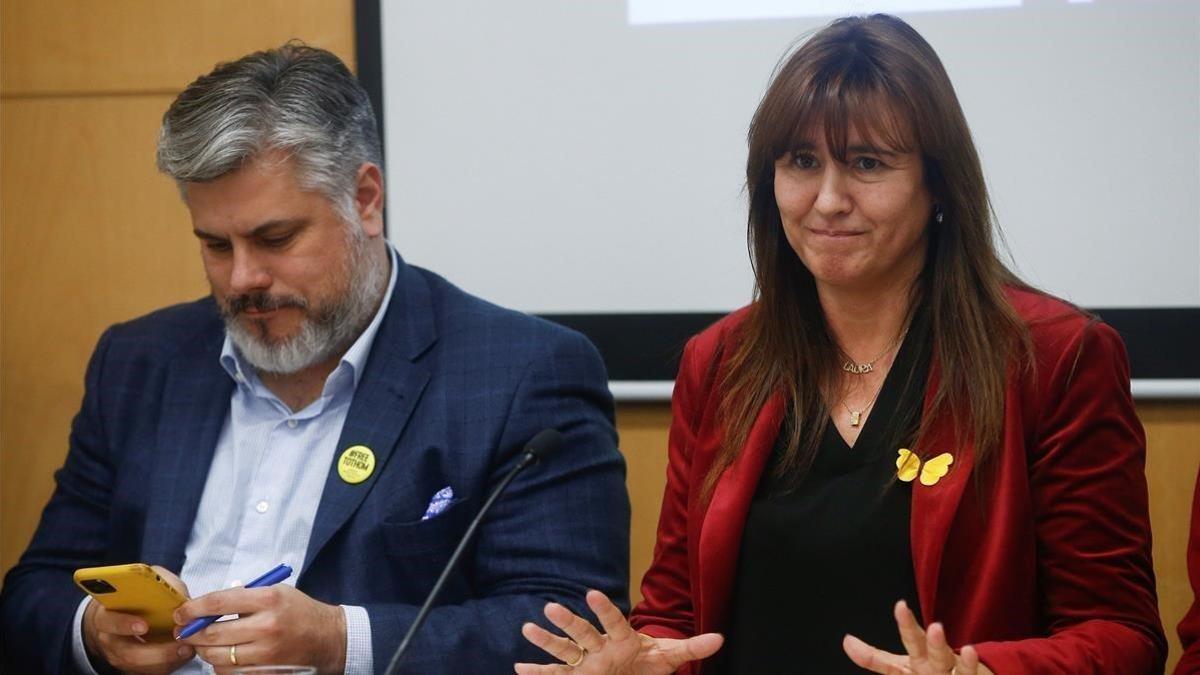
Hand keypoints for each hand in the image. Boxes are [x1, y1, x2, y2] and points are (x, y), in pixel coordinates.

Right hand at [82, 566, 194, 674]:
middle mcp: (110, 640)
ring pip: (141, 666)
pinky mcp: (133, 667)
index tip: (143, 625)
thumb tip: (179, 595)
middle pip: (128, 653)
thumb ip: (160, 583)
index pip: (109, 621)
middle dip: (156, 651)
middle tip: (179, 643)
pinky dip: (169, 664)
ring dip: (166, 659)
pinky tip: (184, 653)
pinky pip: (151, 671)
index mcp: (106, 616)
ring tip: (187, 649)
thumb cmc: (133, 596)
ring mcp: (120, 657)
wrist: (118, 614)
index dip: (124, 624)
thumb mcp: (144, 582)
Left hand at [176, 583, 345, 674]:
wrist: (327, 637)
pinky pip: (230, 672)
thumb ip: (242, 598)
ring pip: (217, 656)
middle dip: (192, 633)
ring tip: (204, 644)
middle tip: (185, 631)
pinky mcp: (267, 671)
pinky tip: (224, 656)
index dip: (193, 608)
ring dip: (205, 651)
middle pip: (212, 633)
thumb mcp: (275, 592)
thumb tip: (205, 609)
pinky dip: (221, 665)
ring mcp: (266, 652)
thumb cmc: (298, 611)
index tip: (182, 612)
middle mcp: (266, 626)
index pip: (218, 602)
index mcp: (268, 599)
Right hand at [515, 589, 722, 673]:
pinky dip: (538, 671)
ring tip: (528, 628)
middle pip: (583, 632)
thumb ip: (692, 647)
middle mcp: (599, 646)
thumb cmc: (648, 663)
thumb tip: (720, 638)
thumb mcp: (670, 657)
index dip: (603, 609)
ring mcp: (585, 661)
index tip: (591, 592)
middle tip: (551, 606)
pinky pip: (555, 674)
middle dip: (568, 621)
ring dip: (546, 639)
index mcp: (622, 638)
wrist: (633, 672)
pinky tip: (520, 667)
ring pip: (564, 649)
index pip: (613, 621)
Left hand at [843, 600, 993, 674]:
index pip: (911, 638)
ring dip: (941, 645)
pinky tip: (970, 652)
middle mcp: (935, 661)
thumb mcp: (900, 667)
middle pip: (929, 646)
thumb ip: (874, 657)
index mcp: (919, 656)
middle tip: (931, 623)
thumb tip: (846, 641)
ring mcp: (951, 671)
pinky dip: (969, 665)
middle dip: (927, 635)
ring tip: (937, 629)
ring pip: (945, 658)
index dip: (905, 623)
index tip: (900, 605)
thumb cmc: (929, 673)